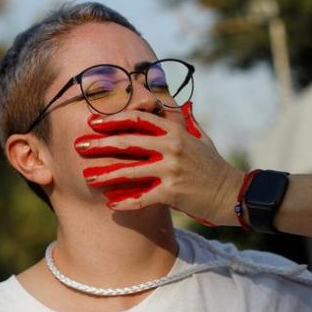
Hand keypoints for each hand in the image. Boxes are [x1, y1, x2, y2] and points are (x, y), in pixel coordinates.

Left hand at [77, 102, 243, 225]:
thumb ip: (184, 123)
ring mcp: (171, 170)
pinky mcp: (172, 192)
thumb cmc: (213, 166)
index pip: (138, 119)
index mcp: (174, 132)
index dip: (113, 119)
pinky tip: (110, 205)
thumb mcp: (200, 138)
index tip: (93, 122)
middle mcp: (171, 147)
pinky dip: (125, 202)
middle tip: (79, 146)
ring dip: (105, 174)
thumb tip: (175, 106)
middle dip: (100, 144)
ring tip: (87, 177)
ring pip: (130, 171)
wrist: (232, 192)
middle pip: (127, 142)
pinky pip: (142, 197)